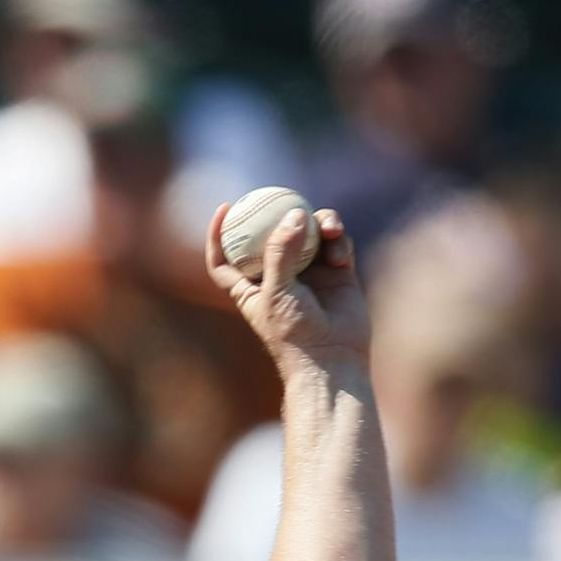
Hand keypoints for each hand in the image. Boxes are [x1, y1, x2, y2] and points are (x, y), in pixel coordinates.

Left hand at [205, 202, 369, 369]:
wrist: (333, 360)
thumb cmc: (294, 334)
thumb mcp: (276, 292)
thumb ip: (280, 252)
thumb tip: (294, 214)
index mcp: (251, 286)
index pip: (227, 257)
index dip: (220, 233)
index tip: (226, 207)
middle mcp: (279, 276)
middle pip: (274, 233)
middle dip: (283, 214)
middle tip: (291, 200)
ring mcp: (310, 273)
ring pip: (310, 233)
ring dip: (320, 223)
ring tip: (329, 228)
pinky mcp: (337, 273)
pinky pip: (336, 243)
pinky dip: (338, 241)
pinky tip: (340, 254)